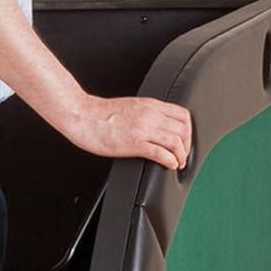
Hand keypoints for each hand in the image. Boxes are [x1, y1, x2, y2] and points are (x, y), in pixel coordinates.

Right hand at [67, 94, 192, 169]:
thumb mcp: (130, 107)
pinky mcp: (134, 143)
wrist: (81, 115)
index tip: (184, 141)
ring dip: (180, 156)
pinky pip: (161, 153)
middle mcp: (150, 115)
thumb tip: (156, 126)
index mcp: (150, 105)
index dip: (189, 131)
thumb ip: (146, 114)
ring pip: (176, 142)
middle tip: (182, 155)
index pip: (183, 115)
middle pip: (183, 130)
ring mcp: (143, 128)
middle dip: (187, 146)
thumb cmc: (99, 114)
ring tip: (176, 163)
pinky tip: (168, 165)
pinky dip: (170, 161)